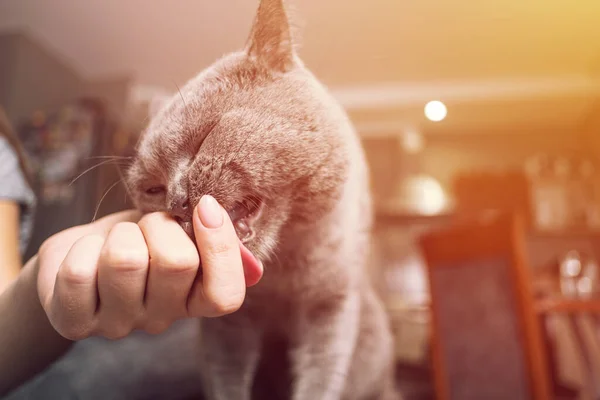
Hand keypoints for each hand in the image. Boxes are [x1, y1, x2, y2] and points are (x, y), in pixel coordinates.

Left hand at [36, 195, 262, 339]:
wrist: (86, 250)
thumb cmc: (139, 236)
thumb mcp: (177, 228)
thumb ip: (206, 232)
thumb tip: (234, 232)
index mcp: (195, 299)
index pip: (225, 295)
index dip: (221, 248)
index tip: (206, 205)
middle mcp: (162, 318)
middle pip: (176, 262)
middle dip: (159, 225)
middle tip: (147, 227)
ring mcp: (119, 324)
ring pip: (125, 261)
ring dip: (121, 233)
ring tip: (116, 241)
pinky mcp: (75, 321)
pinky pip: (80, 272)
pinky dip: (82, 246)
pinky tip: (87, 254)